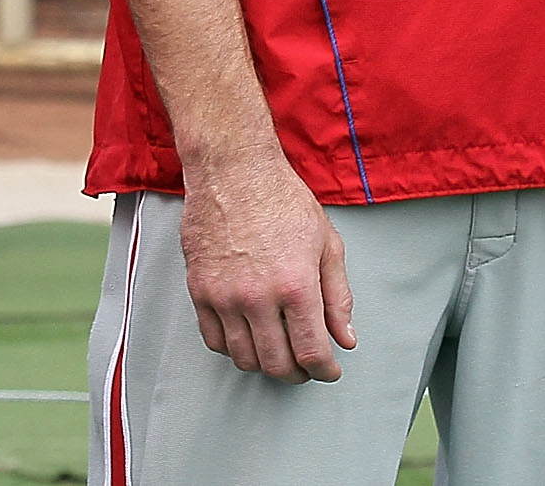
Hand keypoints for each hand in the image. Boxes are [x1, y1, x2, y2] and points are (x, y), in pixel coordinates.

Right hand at [179, 145, 356, 382]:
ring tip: (277, 351)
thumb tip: (345, 338)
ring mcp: (224, 296)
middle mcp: (258, 297)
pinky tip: (248, 336)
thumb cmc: (282, 199)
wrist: (233, 171)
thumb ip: (338, 297)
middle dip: (296, 373)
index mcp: (296, 285)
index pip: (311, 352)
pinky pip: (214, 340)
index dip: (324, 370)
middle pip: (276, 364)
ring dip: (265, 363)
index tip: (328, 371)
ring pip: (244, 358)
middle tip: (305, 365)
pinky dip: (234, 348)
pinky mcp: (199, 291)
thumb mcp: (327, 243)